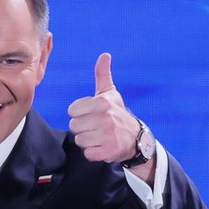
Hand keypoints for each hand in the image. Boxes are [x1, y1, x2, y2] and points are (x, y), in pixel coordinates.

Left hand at [66, 53, 153, 170]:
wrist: (135, 139)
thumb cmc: (117, 114)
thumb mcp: (110, 94)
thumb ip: (103, 75)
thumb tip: (105, 55)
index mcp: (103, 103)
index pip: (72, 110)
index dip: (79, 113)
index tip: (90, 114)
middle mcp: (105, 119)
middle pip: (74, 126)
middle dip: (82, 128)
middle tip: (94, 127)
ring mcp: (107, 136)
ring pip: (80, 140)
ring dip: (87, 140)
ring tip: (98, 136)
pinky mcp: (108, 152)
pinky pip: (87, 153)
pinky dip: (92, 152)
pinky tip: (101, 146)